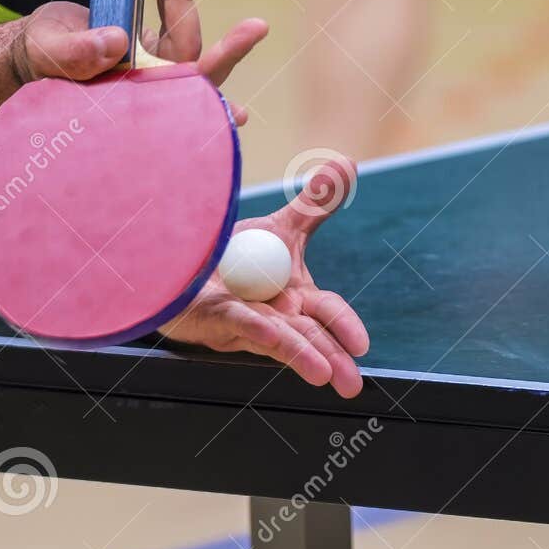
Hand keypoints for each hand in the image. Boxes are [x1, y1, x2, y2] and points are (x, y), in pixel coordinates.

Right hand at [12, 0, 267, 125]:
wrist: (32, 47)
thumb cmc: (38, 59)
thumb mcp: (48, 53)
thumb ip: (76, 54)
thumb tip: (118, 42)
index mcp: (133, 104)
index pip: (180, 105)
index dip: (210, 110)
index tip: (239, 113)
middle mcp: (149, 89)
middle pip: (196, 71)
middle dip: (227, 50)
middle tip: (257, 28)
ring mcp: (150, 65)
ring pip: (183, 36)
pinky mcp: (147, 41)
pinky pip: (170, 16)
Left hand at [159, 155, 369, 398]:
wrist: (186, 261)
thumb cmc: (235, 256)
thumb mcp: (280, 228)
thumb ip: (315, 203)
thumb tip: (348, 163)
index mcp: (296, 297)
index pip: (326, 312)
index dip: (344, 326)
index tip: (363, 345)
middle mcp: (276, 316)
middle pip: (310, 336)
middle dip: (334, 358)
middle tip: (352, 384)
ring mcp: (247, 321)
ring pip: (282, 339)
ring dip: (305, 355)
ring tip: (326, 376)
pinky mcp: (218, 320)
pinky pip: (243, 324)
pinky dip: (261, 330)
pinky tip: (276, 338)